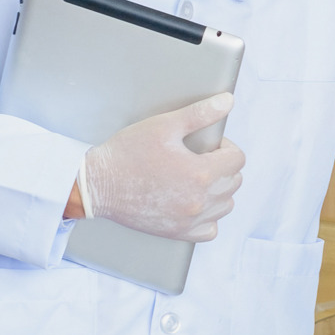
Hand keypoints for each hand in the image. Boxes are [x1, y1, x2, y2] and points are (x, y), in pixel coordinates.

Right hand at [75, 94, 243, 240]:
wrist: (98, 185)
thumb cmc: (127, 153)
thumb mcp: (164, 125)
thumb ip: (200, 113)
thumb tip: (228, 101)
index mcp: (200, 173)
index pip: (237, 159)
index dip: (225, 146)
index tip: (208, 145)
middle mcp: (199, 201)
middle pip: (234, 181)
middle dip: (222, 166)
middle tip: (199, 157)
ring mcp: (190, 220)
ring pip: (226, 205)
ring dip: (219, 190)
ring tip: (197, 178)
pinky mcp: (178, 233)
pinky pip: (211, 229)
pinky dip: (209, 217)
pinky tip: (195, 202)